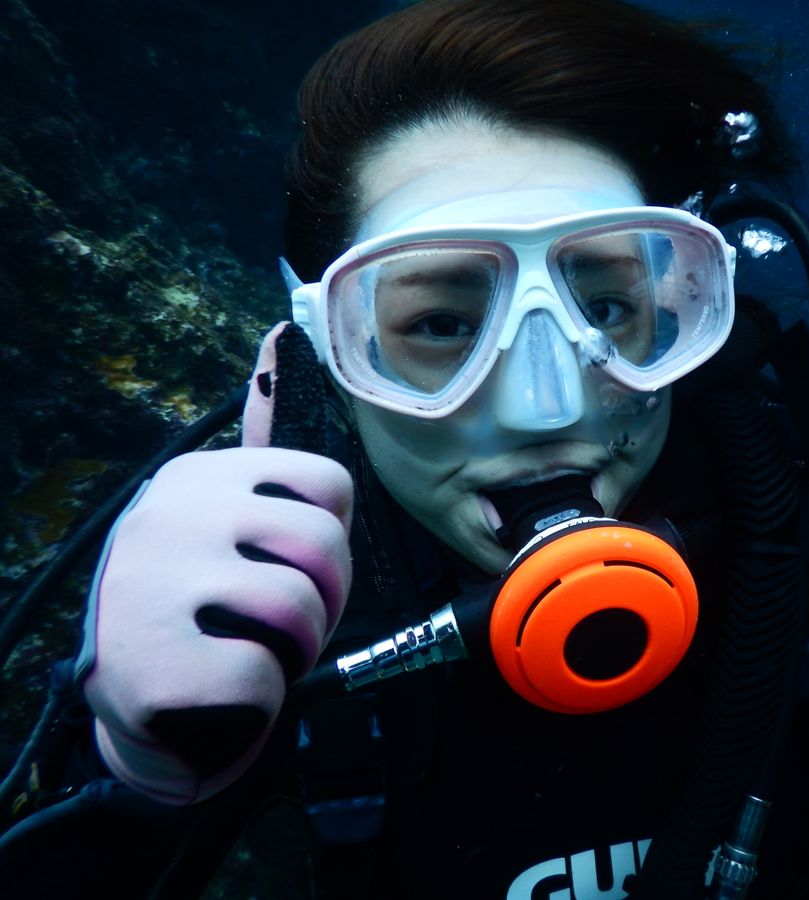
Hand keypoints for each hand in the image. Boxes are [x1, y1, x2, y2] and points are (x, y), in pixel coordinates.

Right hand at [79, 323, 352, 804]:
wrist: (134, 698)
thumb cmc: (200, 598)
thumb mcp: (227, 513)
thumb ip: (264, 437)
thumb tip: (283, 332)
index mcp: (200, 477)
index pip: (330, 484)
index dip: (333, 540)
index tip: (297, 565)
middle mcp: (171, 516)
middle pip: (322, 544)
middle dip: (327, 599)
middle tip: (291, 623)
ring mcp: (153, 587)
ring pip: (298, 608)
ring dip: (298, 648)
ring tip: (260, 652)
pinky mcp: (151, 663)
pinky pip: (263, 674)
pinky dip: (266, 697)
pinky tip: (229, 692)